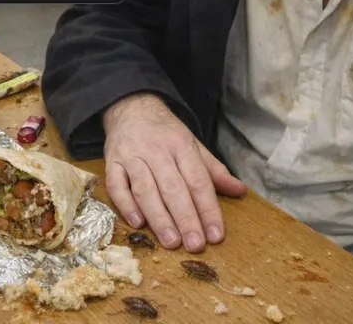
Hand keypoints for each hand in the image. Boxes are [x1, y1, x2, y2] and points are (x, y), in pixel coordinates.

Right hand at [102, 93, 246, 252]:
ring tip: (171, 242)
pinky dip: (126, 204)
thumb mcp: (194, 145)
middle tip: (195, 245)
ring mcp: (132, 156)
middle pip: (173, 187)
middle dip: (185, 218)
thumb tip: (240, 191)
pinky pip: (116, 185)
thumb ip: (215, 171)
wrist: (132, 108)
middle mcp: (157, 150)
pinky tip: (138, 223)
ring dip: (159, 217)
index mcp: (182, 146)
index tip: (216, 235)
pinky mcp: (112, 162)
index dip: (208, 209)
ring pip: (145, 189)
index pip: (198, 181)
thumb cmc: (166, 133)